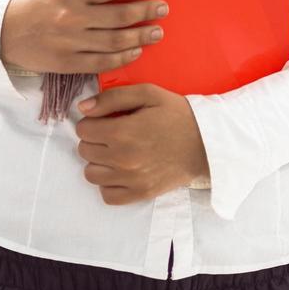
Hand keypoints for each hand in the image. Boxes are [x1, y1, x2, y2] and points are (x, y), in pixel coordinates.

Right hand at [0, 0, 168, 74]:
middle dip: (146, 12)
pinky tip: (135, 51)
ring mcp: (71, 42)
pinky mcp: (67, 63)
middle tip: (162, 10)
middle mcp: (73, 16)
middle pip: (120, 15)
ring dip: (141, 36)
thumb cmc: (31, 5)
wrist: (1, 31)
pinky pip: (103, 62)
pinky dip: (123, 57)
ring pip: (116, 40)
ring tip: (156, 32)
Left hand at [75, 83, 209, 204]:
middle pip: (84, 151)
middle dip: (94, 139)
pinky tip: (119, 171)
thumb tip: (82, 107)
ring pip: (91, 174)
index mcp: (123, 132)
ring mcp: (132, 179)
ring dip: (98, 161)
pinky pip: (107, 195)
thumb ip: (112, 97)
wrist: (206, 142)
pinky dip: (108, 183)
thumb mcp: (147, 93)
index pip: (83, 130)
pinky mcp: (141, 194)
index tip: (105, 120)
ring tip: (114, 152)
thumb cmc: (176, 114)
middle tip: (111, 133)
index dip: (91, 121)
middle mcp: (123, 159)